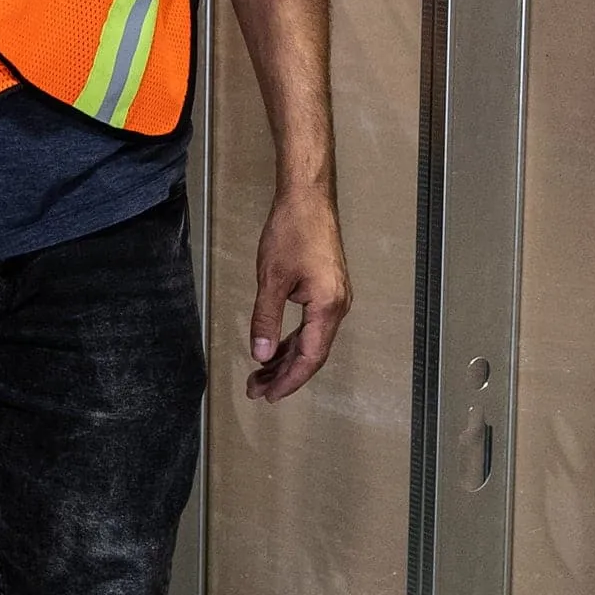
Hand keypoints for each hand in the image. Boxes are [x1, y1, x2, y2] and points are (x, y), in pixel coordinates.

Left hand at [247, 185, 349, 401]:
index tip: (268, 396)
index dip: (288, 380)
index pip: (309, 357)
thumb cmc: (291, 231)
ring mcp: (335, 298)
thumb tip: (261, 355)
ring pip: (312, 340)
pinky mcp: (328, 289)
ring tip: (261, 374)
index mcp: (327, 307)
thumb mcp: (271, 278)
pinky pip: (312, 325)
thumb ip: (266, 319)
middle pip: (312, 353)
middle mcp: (338, 306)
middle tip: (257, 390)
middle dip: (285, 374)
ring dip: (287, 358)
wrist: (308, 198)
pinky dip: (294, 339)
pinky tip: (276, 347)